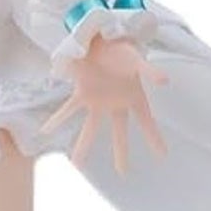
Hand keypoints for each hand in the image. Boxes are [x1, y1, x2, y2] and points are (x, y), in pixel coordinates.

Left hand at [40, 36, 168, 174]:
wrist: (104, 37)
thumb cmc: (124, 49)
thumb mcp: (139, 59)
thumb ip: (150, 71)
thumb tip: (164, 80)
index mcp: (134, 98)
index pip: (146, 122)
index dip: (154, 139)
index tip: (163, 156)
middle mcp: (116, 104)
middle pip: (119, 133)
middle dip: (121, 153)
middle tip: (123, 173)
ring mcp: (98, 101)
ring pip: (90, 128)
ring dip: (83, 145)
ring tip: (76, 163)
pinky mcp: (82, 93)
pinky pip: (68, 109)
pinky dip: (57, 119)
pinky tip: (45, 131)